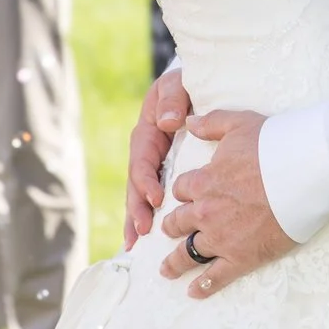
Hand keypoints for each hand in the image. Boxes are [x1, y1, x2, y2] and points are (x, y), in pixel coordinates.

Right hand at [125, 65, 190, 248]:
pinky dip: (147, 215)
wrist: (194, 88)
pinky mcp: (164, 173)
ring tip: (135, 243)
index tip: (157, 199)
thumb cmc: (184, 85)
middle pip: (136, 185)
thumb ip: (172, 99)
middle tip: (142, 231)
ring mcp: (154, 164)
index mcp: (147, 133)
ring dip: (137, 218)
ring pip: (141, 195)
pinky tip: (144, 240)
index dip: (146, 182)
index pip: (142, 161)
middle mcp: (146, 152)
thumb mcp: (176, 84)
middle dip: (136, 209)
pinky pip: (154, 196)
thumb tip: (168, 122)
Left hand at [156, 111, 295, 295]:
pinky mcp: (241, 257)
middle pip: (178, 223)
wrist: (304, 172)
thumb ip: (210, 123)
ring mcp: (221, 237)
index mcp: (203, 181)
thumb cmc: (273, 145)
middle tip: (170, 231)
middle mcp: (205, 212)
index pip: (181, 190)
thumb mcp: (238, 123)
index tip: (186, 195)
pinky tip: (193, 291)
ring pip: (188, 253)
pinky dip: (202, 286)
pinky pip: (215, 276)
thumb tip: (188, 121)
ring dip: (174, 262)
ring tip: (166, 269)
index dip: (183, 192)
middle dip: (172, 227)